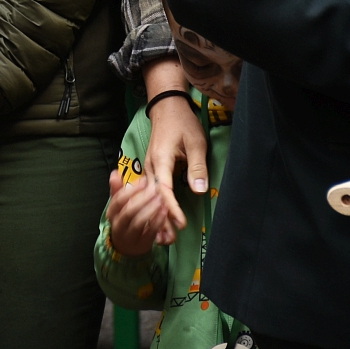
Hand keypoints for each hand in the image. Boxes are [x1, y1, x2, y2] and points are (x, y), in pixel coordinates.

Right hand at [106, 169, 179, 257]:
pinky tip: (165, 212)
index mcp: (112, 213)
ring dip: (150, 210)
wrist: (126, 248)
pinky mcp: (142, 243)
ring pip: (138, 222)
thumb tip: (115, 172)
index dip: (131, 190)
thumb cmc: (125, 221)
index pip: (118, 200)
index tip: (144, 180)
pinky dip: (158, 222)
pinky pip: (150, 232)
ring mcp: (129, 235)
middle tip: (155, 189)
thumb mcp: (119, 206)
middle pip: (128, 211)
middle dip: (142, 199)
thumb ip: (117, 190)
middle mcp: (118, 225)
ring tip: (161, 199)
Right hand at [141, 58, 206, 232]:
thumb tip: (199, 191)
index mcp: (161, 160)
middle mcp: (151, 166)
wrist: (166, 107)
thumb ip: (197, 167)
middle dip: (160, 220)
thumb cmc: (182, 123)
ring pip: (151, 197)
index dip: (172, 209)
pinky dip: (155, 207)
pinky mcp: (152, 169)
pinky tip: (159, 220)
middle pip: (154, 198)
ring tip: (164, 237)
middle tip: (169, 240)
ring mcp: (150, 168)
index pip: (164, 190)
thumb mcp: (195, 142)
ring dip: (156, 217)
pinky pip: (151, 192)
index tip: (181, 223)